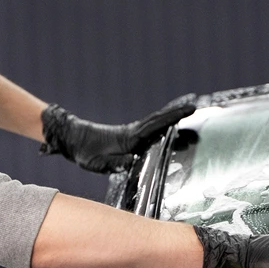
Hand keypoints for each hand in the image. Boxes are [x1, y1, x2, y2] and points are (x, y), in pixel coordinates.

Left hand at [40, 95, 196, 172]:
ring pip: (155, 123)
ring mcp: (132, 134)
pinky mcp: (130, 138)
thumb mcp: (96, 162)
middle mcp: (133, 133)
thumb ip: (113, 163)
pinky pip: (150, 130)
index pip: (155, 126)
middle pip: (159, 120)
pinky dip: (161, 124)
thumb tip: (132, 162)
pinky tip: (168, 126)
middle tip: (194, 104)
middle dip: (176, 113)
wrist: (74, 140)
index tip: (188, 109)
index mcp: (129, 138)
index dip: (172, 118)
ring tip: (187, 110)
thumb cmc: (85, 152)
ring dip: (171, 117)